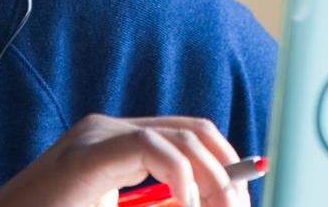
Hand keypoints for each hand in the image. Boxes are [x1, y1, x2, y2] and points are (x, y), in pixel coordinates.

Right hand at [0, 114, 250, 206]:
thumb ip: (157, 203)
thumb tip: (209, 200)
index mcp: (118, 143)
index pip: (190, 135)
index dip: (225, 164)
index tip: (240, 199)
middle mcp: (109, 129)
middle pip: (195, 130)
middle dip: (227, 169)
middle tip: (239, 206)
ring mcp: (97, 135)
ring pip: (181, 138)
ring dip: (211, 177)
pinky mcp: (87, 153)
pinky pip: (152, 149)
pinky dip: (180, 178)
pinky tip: (184, 203)